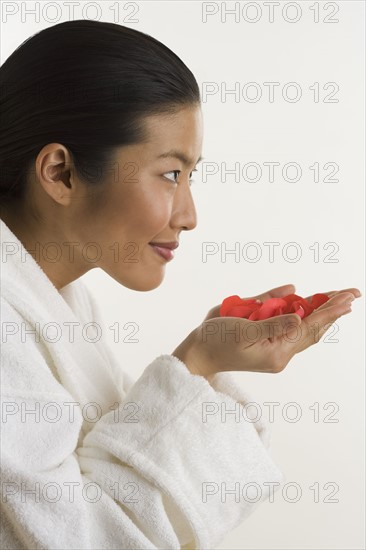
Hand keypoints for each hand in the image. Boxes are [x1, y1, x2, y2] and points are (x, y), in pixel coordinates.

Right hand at [173, 284, 360, 377]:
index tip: (347, 299)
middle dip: (331, 309)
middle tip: (352, 293)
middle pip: (311, 327)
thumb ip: (273, 324)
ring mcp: (272, 343)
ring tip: (338, 297)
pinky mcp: (264, 336)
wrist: (198, 352)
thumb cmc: (216, 342)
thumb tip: (300, 316)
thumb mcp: (244, 332)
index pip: (309, 327)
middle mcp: (279, 349)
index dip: (329, 311)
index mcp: (277, 352)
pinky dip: (295, 308)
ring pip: (302, 325)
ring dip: (319, 309)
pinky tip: (301, 296)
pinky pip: (284, 321)